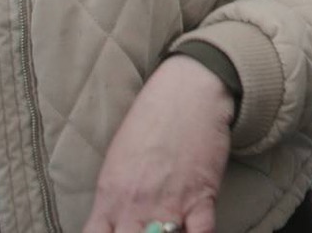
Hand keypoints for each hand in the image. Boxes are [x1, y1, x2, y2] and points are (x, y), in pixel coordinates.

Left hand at [83, 56, 233, 232]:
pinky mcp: (202, 198)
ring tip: (169, 228)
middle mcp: (135, 206)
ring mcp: (168, 204)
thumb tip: (114, 222)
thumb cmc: (152, 118)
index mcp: (110, 194)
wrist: (189, 92)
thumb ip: (114, 196)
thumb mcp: (117, 158)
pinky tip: (195, 230)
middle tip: (146, 230)